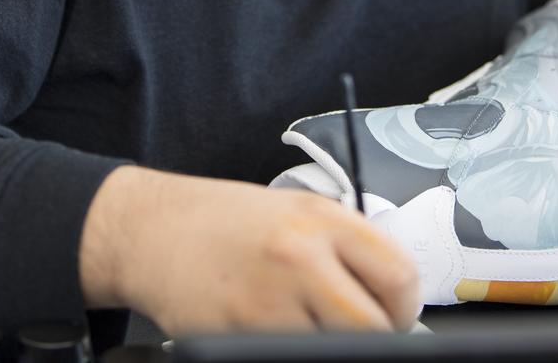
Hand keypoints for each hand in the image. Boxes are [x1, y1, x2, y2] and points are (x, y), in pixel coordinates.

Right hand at [79, 166, 419, 335]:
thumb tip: (392, 293)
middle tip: (358, 330)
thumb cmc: (224, 221)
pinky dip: (287, 349)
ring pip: (331, 349)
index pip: (398, 274)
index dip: (404, 305)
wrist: (153, 230)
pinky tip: (273, 331)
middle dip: (374, 335)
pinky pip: (283, 355)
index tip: (393, 312)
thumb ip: (344, 245)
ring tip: (306, 325)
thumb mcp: (293, 210)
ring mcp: (267, 302)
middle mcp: (299, 258)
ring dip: (328, 344)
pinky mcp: (235, 338)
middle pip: (372, 326)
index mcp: (321, 220)